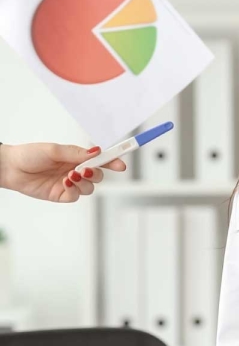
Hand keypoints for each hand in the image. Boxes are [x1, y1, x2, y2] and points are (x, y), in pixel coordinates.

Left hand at [0, 142, 126, 201]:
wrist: (10, 169)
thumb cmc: (29, 155)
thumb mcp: (54, 150)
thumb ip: (76, 153)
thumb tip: (97, 151)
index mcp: (76, 157)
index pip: (100, 160)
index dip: (112, 162)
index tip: (121, 164)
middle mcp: (75, 170)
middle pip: (98, 176)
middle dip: (97, 173)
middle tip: (87, 169)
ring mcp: (69, 184)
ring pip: (89, 188)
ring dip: (84, 182)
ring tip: (71, 175)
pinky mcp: (61, 195)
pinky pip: (76, 196)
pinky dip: (74, 190)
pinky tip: (65, 182)